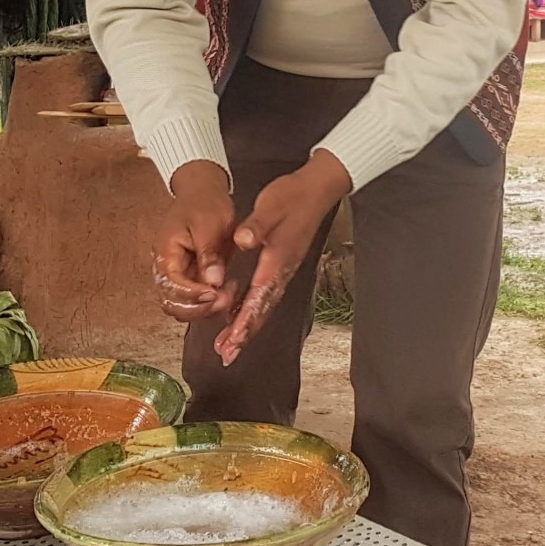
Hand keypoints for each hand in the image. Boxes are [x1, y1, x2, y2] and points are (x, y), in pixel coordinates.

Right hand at [153, 162, 237, 323]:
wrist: (203, 191)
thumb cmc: (203, 202)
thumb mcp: (209, 224)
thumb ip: (209, 254)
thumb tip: (213, 281)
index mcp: (165, 253)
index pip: (171, 285)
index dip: (192, 295)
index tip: (214, 294)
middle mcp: (167, 268)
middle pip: (172, 303)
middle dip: (198, 308)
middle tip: (224, 301)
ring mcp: (179, 273)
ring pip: (184, 306)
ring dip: (205, 309)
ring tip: (229, 296)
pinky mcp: (191, 276)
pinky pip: (196, 298)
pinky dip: (211, 302)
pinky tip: (228, 292)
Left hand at [215, 151, 351, 366]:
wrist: (317, 190)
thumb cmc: (293, 197)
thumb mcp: (271, 207)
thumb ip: (256, 226)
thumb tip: (243, 240)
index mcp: (277, 260)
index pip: (259, 297)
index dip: (245, 322)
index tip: (232, 341)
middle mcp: (282, 270)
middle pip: (262, 310)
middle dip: (245, 334)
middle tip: (227, 355)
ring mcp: (283, 269)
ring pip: (264, 306)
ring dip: (247, 327)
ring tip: (230, 345)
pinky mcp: (282, 265)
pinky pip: (266, 295)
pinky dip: (252, 310)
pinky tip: (240, 316)